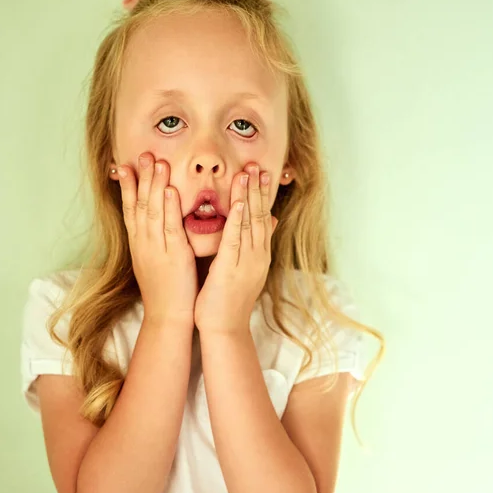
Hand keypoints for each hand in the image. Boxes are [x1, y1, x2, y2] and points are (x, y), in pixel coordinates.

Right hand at [118, 152, 197, 325]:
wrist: (167, 316)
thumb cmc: (165, 289)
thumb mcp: (154, 260)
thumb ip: (154, 240)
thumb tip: (156, 222)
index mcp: (139, 244)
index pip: (130, 209)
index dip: (127, 186)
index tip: (124, 165)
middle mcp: (143, 243)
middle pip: (139, 205)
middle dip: (140, 178)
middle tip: (143, 153)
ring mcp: (156, 249)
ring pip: (152, 212)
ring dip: (154, 185)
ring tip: (157, 162)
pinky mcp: (173, 256)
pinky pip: (170, 228)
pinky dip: (169, 208)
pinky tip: (170, 191)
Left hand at [194, 164, 276, 333]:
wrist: (224, 329)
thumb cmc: (228, 300)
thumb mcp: (243, 269)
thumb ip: (253, 245)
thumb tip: (267, 221)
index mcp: (258, 254)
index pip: (261, 218)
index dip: (261, 195)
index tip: (260, 172)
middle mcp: (257, 255)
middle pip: (259, 215)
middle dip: (258, 189)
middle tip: (257, 164)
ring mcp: (247, 261)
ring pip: (250, 223)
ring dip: (249, 196)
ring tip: (249, 172)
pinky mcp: (232, 268)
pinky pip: (236, 240)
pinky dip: (238, 220)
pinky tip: (239, 202)